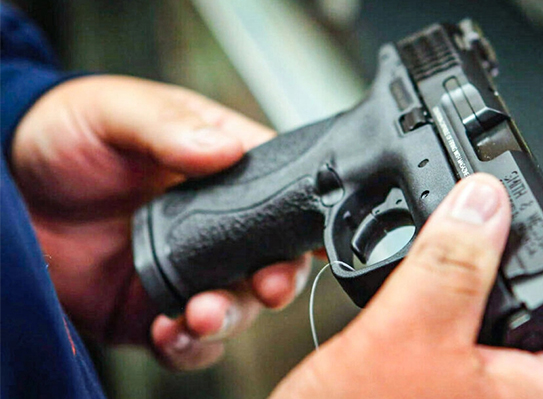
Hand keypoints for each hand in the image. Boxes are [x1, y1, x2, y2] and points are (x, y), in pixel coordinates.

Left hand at [11, 75, 310, 369]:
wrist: (8, 184)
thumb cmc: (69, 133)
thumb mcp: (118, 111)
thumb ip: (168, 127)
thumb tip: (223, 147)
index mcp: (224, 169)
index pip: (283, 193)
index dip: (303, 220)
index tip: (310, 241)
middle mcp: (216, 225)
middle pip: (272, 259)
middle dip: (277, 279)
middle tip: (267, 285)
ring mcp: (189, 269)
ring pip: (237, 306)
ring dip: (230, 317)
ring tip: (202, 313)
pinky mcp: (154, 306)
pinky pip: (186, 339)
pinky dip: (187, 345)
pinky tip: (169, 330)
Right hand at [271, 174, 542, 398]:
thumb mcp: (407, 333)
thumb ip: (450, 265)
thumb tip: (483, 203)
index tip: (537, 237)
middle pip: (542, 325)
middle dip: (508, 278)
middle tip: (480, 243)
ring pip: (495, 336)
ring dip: (469, 296)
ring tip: (442, 269)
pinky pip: (461, 352)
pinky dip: (444, 319)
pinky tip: (417, 305)